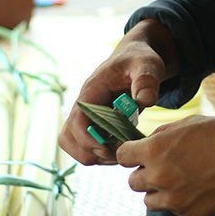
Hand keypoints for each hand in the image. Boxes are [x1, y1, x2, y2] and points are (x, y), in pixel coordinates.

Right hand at [58, 20, 176, 165]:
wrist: (135, 58)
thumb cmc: (139, 59)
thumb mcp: (147, 64)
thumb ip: (146, 80)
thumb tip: (145, 100)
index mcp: (92, 91)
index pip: (76, 122)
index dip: (88, 141)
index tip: (110, 149)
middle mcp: (83, 106)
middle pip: (67, 139)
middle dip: (91, 153)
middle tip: (119, 153)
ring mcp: (86, 116)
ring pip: (75, 146)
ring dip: (96, 157)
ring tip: (123, 152)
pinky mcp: (94, 124)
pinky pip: (87, 146)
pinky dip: (102, 154)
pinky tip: (123, 148)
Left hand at [116, 115, 214, 215]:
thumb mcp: (186, 124)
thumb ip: (161, 135)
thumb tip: (146, 143)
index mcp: (155, 151)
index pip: (122, 156)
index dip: (131, 153)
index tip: (139, 153)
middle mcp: (159, 177)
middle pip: (132, 181)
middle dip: (144, 173)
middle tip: (162, 167)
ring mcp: (173, 199)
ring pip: (148, 201)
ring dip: (157, 191)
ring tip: (176, 181)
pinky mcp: (188, 213)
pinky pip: (171, 210)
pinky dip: (177, 201)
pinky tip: (194, 188)